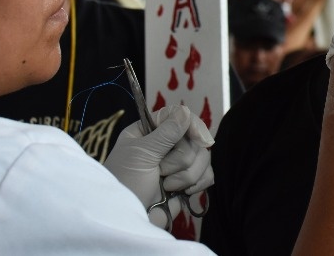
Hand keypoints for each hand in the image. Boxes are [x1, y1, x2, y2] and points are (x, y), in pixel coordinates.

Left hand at [103, 104, 214, 224]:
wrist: (128, 222)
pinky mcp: (187, 182)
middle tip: (160, 171)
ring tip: (167, 186)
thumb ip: (166, 133)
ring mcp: (177, 164)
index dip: (192, 126)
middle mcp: (165, 144)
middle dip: (180, 160)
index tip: (199, 139)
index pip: (179, 116)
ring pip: (203, 157)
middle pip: (194, 139)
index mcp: (149, 131)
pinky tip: (184, 193)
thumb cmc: (126, 185)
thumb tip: (186, 111)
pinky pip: (207, 174)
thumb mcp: (142, 155)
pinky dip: (198, 184)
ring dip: (187, 175)